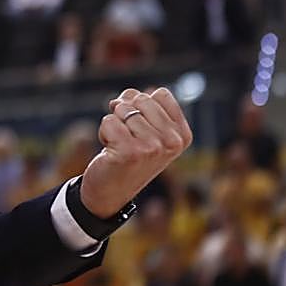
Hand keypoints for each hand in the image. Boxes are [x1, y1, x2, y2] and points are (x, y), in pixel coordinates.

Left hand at [80, 87, 192, 217]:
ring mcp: (153, 147)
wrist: (111, 191)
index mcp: (182, 135)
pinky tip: (111, 151)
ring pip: (122, 109)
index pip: (160, 94)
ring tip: (119, 145)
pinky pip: (108, 121)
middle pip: (140, 98)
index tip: (140, 125)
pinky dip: (103, 132)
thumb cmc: (128, 154)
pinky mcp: (130, 151)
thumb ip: (144, 106)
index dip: (141, 103)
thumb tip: (128, 96)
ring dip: (114, 124)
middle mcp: (172, 142)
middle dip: (125, 112)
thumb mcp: (146, 130)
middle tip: (127, 137)